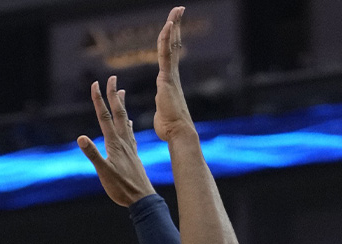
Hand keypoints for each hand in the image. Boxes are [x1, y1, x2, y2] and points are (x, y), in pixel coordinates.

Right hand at [76, 76, 155, 206]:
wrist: (142, 198)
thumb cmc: (121, 188)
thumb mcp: (104, 172)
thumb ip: (93, 154)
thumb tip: (81, 138)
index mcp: (115, 143)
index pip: (105, 117)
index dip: (99, 100)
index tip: (96, 84)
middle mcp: (123, 141)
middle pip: (117, 113)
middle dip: (113, 94)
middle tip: (112, 77)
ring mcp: (129, 146)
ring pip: (125, 120)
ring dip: (121, 105)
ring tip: (121, 91)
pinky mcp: (133, 154)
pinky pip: (130, 133)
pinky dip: (127, 123)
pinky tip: (128, 122)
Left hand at [154, 6, 196, 142]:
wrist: (178, 133)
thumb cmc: (169, 128)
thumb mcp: (162, 113)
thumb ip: (162, 105)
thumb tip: (163, 108)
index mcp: (169, 81)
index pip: (170, 55)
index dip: (172, 39)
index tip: (173, 25)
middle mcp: (172, 75)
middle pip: (174, 45)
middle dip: (176, 26)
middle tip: (179, 9)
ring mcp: (170, 75)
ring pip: (172, 45)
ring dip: (174, 26)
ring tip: (177, 10)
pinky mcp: (167, 78)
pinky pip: (166, 54)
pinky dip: (167, 39)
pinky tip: (169, 25)